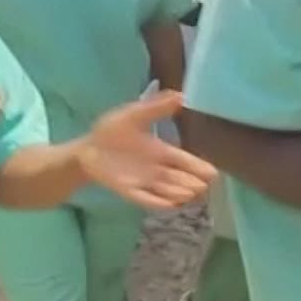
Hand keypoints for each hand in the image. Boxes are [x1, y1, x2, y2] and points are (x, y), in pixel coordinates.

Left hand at [78, 91, 215, 208]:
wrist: (87, 148)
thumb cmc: (112, 131)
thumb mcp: (135, 115)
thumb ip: (157, 107)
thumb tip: (182, 95)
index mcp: (160, 152)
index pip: (183, 160)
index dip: (198, 167)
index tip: (213, 173)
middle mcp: (156, 169)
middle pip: (179, 179)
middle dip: (191, 183)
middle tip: (202, 186)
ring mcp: (143, 181)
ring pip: (165, 190)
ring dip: (177, 193)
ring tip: (188, 193)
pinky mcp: (128, 190)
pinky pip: (145, 199)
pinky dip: (157, 202)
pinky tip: (169, 205)